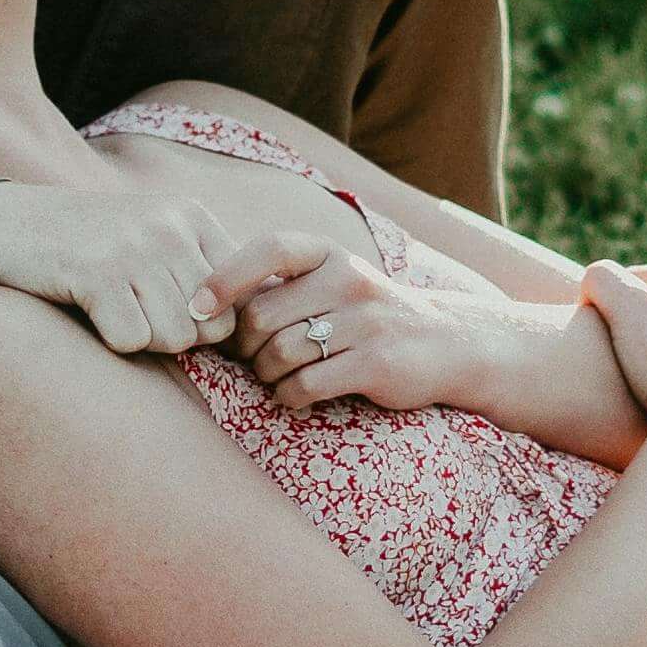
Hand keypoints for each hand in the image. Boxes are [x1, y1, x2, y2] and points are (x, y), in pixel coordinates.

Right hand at [0, 180, 340, 358]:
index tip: (176, 316)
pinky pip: (131, 341)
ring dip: (143, 338)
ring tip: (114, 308)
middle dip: (176, 335)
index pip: (239, 297)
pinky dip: (111, 339)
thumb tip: (244, 329)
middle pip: (210, 326)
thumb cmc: (87, 241)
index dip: (212, 323)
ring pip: (175, 337)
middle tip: (136, 312)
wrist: (7, 220)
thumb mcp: (153, 234)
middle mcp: (169, 226)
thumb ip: (200, 269)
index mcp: (191, 216)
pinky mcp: (96, 274)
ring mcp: (134, 248)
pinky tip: (90, 310)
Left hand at [232, 249, 493, 411]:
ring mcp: (365, 322)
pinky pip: (306, 384)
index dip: (225, 277)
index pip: (270, 249)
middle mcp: (349, 280)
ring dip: (266, 375)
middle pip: (262, 316)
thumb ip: (283, 286)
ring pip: (280, 353)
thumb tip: (206, 306)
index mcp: (331, 254)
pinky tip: (296, 395)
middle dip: (244, 346)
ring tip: (277, 377)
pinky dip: (289, 396)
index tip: (197, 307)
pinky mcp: (376, 363)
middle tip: (252, 359)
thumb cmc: (369, 315)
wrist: (448, 343)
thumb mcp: (334, 281)